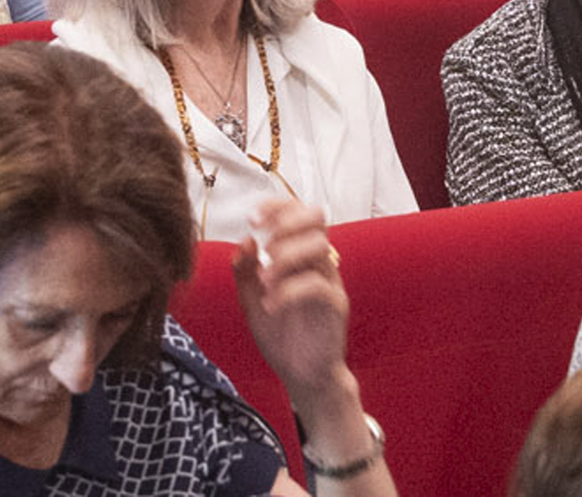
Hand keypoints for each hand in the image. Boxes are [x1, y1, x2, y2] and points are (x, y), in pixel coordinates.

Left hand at [233, 197, 353, 407]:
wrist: (301, 376)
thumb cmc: (279, 336)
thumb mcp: (251, 300)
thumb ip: (245, 270)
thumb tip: (246, 239)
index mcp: (300, 255)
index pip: (297, 211)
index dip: (276, 206)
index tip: (252, 218)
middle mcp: (319, 263)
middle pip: (317, 218)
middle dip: (288, 220)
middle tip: (265, 242)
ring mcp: (330, 283)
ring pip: (318, 247)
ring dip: (285, 257)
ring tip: (265, 280)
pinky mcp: (336, 307)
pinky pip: (317, 286)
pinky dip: (289, 290)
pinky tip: (271, 305)